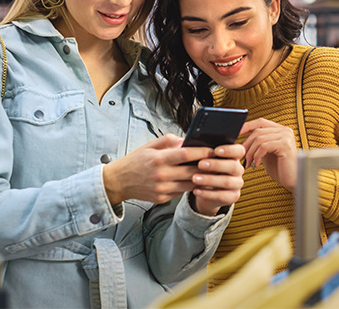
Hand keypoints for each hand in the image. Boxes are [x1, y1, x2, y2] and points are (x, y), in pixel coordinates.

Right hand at [102, 134, 217, 204]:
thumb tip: (186, 140)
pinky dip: (191, 186)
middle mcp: (161, 175)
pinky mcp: (162, 198)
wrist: (118, 182)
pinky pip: (182, 192)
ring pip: (190, 185)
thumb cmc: (135, 161)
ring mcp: (162, 189)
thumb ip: (168, 140)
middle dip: (207, 167)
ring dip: (203, 179)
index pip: (186, 155)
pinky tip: (199, 181)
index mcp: (159, 159)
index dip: (202, 152)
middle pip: (192, 172)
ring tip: (213, 172)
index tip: (213, 149)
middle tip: (220, 162)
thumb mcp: (149, 146)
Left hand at [190, 144, 245, 215]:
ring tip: (194, 178)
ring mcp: (237, 184)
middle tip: (200, 164)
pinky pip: (222, 196)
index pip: (239, 150)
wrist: (205, 189)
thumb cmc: (202, 168)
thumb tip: (182, 141)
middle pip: (233, 166)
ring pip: (227, 182)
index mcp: (234, 156)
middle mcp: (238, 169)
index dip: (229, 150)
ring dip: (210, 179)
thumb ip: (199, 149)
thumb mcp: (202, 157)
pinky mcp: (232, 197)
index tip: (215, 150)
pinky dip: (208, 193)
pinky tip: (195, 190)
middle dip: (216, 165)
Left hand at [241, 118, 297, 191]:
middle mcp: (285, 130)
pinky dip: (257, 156)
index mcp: (280, 129)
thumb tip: (241, 133)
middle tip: (241, 157)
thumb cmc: (279, 168)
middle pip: (258, 131)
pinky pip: (264, 146)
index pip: (260, 122)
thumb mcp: (266, 152)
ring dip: (250, 152)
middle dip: (246, 144)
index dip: (247, 126)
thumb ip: (258, 142)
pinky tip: (256, 165)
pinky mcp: (285, 145)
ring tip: (248, 163)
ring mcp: (286, 136)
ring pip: (259, 139)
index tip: (235, 133)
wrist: (292, 181)